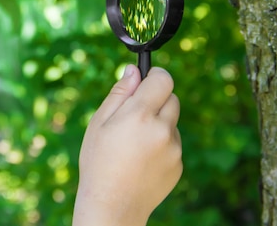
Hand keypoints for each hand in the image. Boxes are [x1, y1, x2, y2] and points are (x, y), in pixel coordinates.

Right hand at [73, 65, 181, 225]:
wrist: (112, 206)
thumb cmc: (98, 162)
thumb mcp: (99, 123)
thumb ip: (119, 94)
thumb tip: (133, 70)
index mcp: (140, 115)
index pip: (163, 79)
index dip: (154, 76)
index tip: (145, 82)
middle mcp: (162, 129)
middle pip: (172, 98)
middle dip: (157, 100)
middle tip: (134, 116)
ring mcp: (174, 149)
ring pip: (172, 122)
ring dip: (159, 124)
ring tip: (134, 145)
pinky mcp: (179, 164)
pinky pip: (173, 143)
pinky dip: (161, 145)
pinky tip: (142, 160)